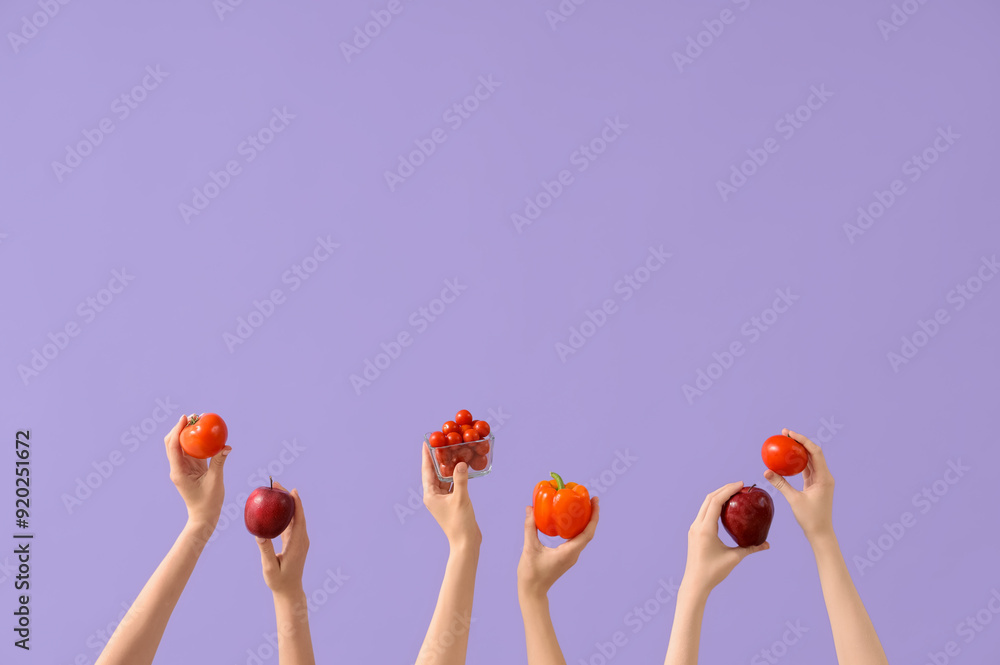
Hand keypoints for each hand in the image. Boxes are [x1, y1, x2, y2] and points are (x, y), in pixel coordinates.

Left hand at [164, 414, 229, 526]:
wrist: (203, 516)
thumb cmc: (209, 502)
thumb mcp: (215, 481)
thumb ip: (219, 462)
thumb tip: (226, 446)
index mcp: (178, 471)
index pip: (174, 446)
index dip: (178, 430)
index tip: (186, 418)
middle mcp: (177, 468)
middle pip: (172, 443)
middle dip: (180, 428)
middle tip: (194, 417)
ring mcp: (183, 468)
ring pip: (180, 446)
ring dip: (188, 433)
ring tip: (199, 421)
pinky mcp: (190, 469)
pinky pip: (191, 451)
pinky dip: (196, 442)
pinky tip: (206, 434)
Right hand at [256, 481, 308, 597]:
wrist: (289, 591)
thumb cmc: (279, 581)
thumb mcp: (269, 568)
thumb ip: (265, 552)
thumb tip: (259, 535)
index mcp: (297, 544)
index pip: (299, 519)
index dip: (297, 504)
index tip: (291, 490)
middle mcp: (301, 539)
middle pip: (297, 514)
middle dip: (289, 498)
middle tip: (277, 485)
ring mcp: (299, 540)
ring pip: (295, 518)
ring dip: (287, 505)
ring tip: (275, 492)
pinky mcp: (295, 542)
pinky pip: (291, 525)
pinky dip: (284, 515)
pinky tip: (275, 509)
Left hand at [421, 444, 480, 548]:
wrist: (465, 542)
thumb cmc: (460, 522)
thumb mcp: (460, 498)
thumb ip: (460, 480)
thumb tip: (461, 463)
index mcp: (430, 495)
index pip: (427, 471)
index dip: (426, 456)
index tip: (426, 442)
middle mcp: (433, 496)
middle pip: (433, 473)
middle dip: (436, 459)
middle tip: (440, 444)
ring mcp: (442, 500)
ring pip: (443, 478)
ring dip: (447, 467)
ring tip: (450, 452)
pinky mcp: (451, 503)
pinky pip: (451, 485)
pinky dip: (455, 476)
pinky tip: (461, 468)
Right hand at [517, 498, 598, 599]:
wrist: (532, 591)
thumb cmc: (531, 573)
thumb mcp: (530, 548)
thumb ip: (530, 527)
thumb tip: (529, 508)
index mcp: (569, 552)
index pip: (587, 532)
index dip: (594, 516)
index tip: (595, 501)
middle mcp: (573, 554)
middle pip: (588, 533)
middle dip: (592, 515)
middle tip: (591, 499)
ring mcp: (571, 557)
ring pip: (583, 537)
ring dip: (585, 522)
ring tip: (583, 506)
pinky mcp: (566, 557)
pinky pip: (576, 540)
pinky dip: (576, 528)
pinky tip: (570, 520)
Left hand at [682, 481, 767, 595]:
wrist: (695, 583)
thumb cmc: (714, 572)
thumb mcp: (734, 558)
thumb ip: (750, 549)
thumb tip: (767, 544)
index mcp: (706, 528)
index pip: (715, 501)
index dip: (728, 490)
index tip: (741, 485)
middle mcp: (697, 525)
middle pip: (709, 499)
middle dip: (724, 489)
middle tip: (739, 486)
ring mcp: (694, 528)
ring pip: (705, 505)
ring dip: (718, 496)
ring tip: (733, 493)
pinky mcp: (694, 532)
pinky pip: (704, 513)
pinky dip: (713, 505)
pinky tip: (724, 507)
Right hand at [764, 428, 834, 541]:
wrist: (820, 532)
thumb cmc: (810, 518)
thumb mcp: (793, 500)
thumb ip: (781, 484)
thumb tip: (766, 471)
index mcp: (824, 478)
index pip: (815, 452)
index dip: (803, 440)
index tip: (789, 434)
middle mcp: (825, 476)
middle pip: (813, 453)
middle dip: (800, 441)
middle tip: (784, 434)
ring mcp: (821, 480)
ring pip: (810, 459)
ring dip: (799, 450)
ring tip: (784, 442)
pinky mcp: (816, 484)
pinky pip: (807, 468)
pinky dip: (797, 462)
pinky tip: (786, 458)